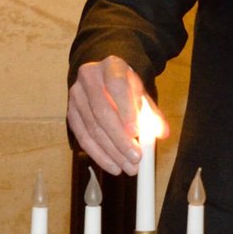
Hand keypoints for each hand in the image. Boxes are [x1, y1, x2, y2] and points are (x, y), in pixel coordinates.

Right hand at [67, 56, 167, 175]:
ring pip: (92, 128)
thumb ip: (152, 113)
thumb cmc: (126, 87)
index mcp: (111, 66)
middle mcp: (89, 78)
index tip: (137, 133)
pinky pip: (83, 137)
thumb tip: (162, 133)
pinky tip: (113, 165)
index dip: (126, 110)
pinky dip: (99, 155)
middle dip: (120, 139)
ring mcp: (76, 96)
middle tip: (136, 158)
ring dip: (111, 151)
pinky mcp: (70, 113)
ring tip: (128, 167)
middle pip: (102, 112)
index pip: (117, 86)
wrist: (104, 77)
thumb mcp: (141, 93)